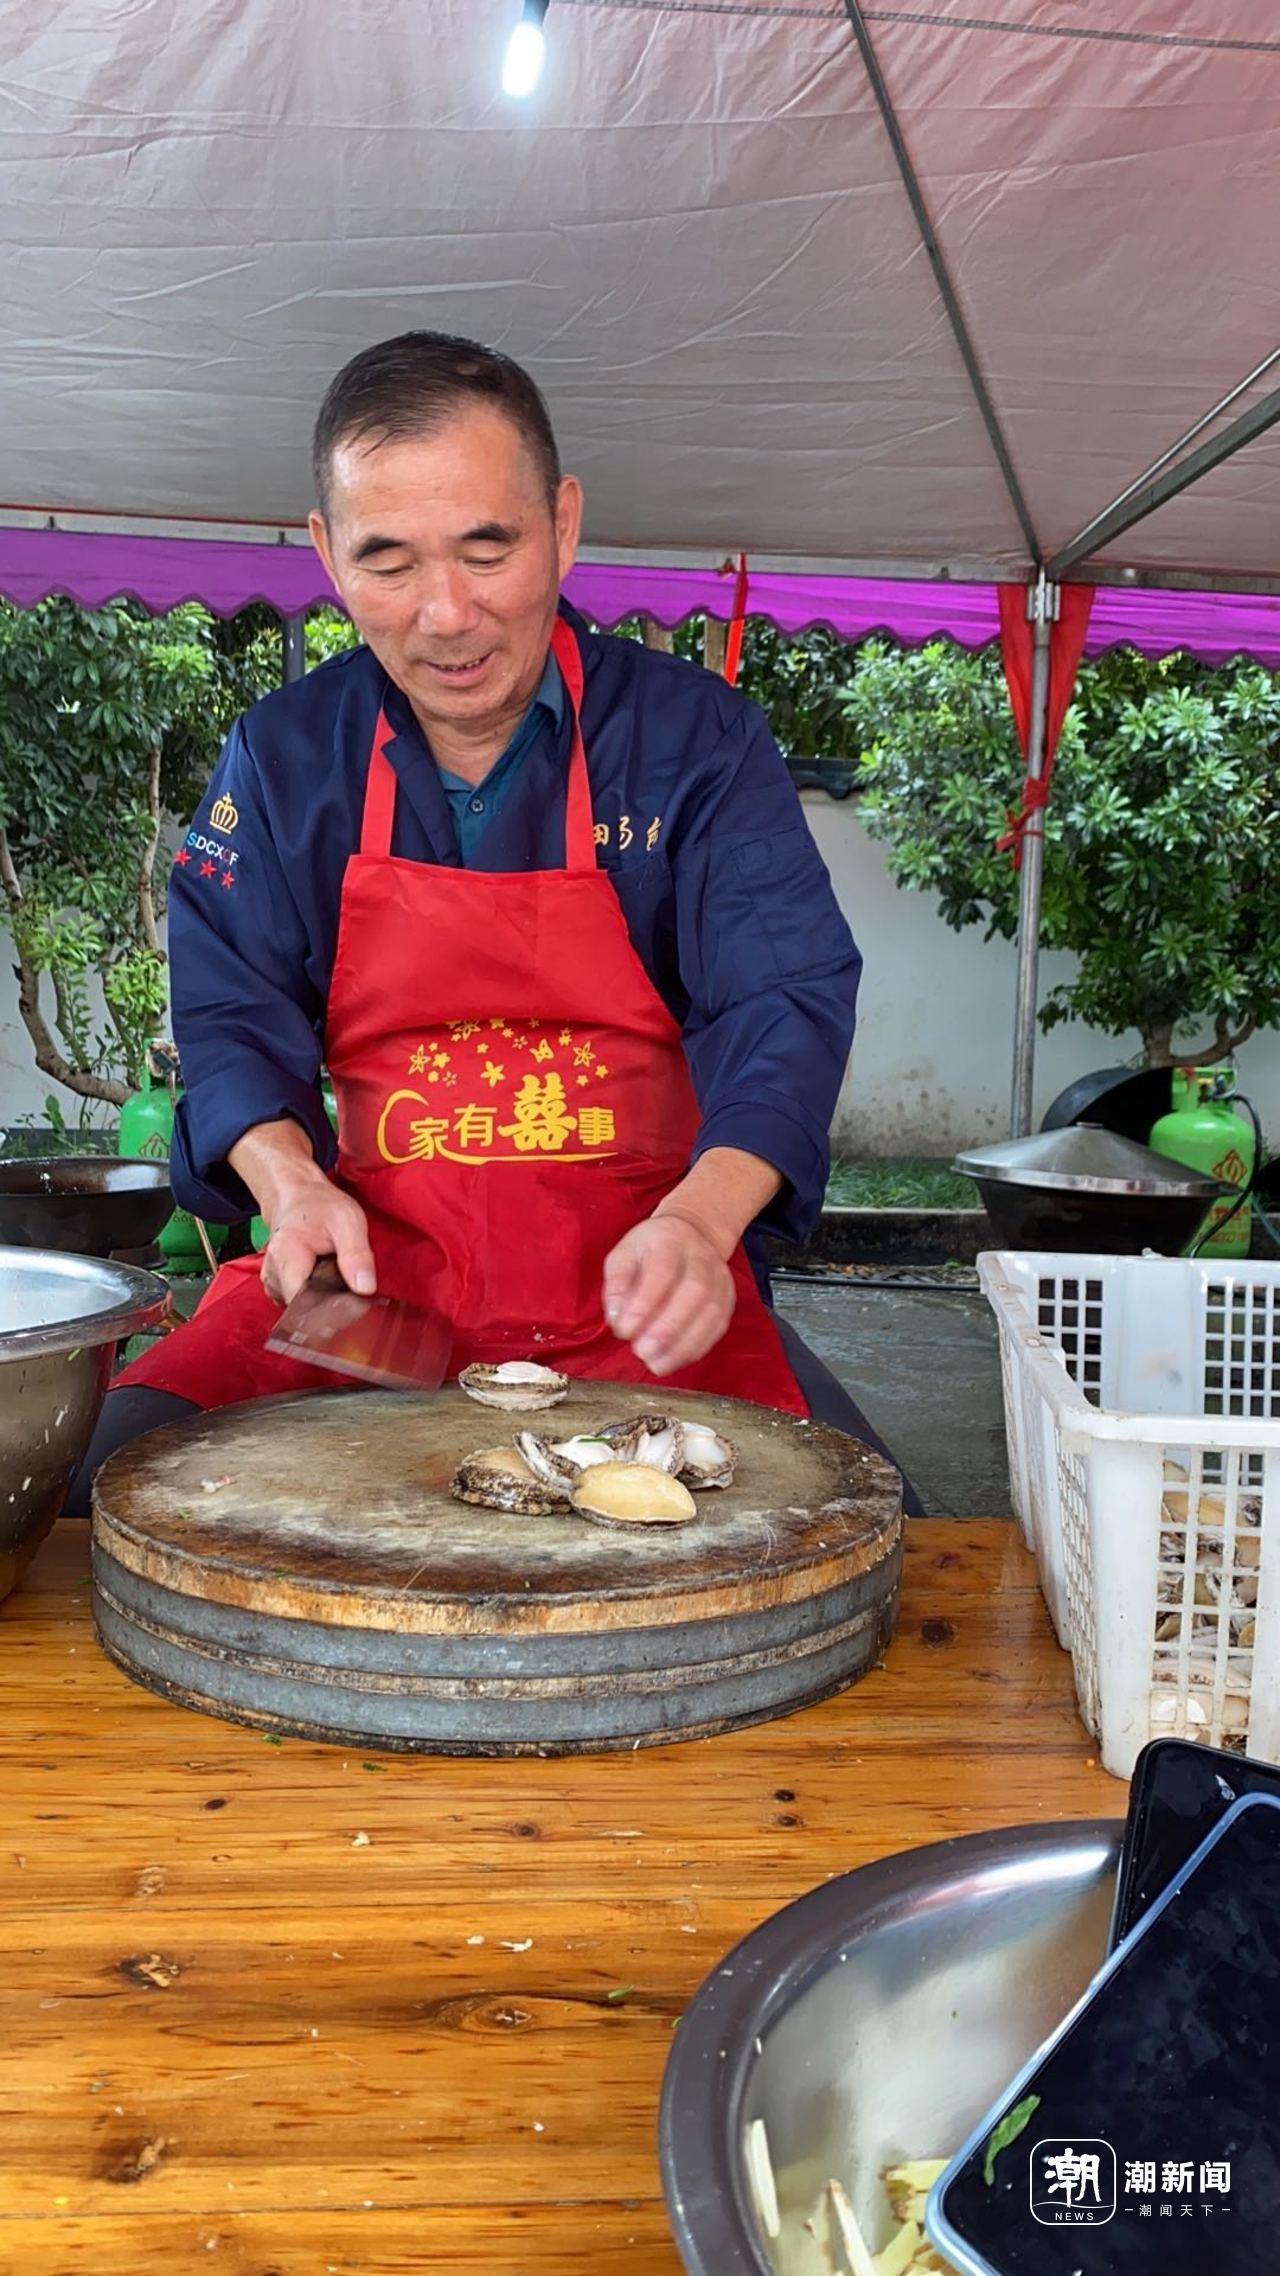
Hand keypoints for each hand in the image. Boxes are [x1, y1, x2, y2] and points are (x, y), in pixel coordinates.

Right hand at [259, 1176, 376, 1307]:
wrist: (298, 1197)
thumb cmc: (321, 1206)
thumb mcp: (347, 1220)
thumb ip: (356, 1254)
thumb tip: (366, 1288)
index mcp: (285, 1256)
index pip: (302, 1304)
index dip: (329, 1311)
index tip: (353, 1307)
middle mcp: (273, 1274)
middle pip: (304, 1309)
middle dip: (331, 1306)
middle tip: (351, 1287)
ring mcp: (273, 1283)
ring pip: (303, 1309)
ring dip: (324, 1301)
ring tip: (336, 1276)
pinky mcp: (278, 1287)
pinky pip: (300, 1304)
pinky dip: (316, 1297)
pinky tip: (326, 1280)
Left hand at [603, 1211, 735, 1376]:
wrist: (691, 1236)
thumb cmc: (650, 1250)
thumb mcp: (623, 1255)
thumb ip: (617, 1286)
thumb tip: (617, 1320)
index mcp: (670, 1240)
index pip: (661, 1272)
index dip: (644, 1305)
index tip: (624, 1331)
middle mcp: (701, 1257)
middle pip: (694, 1291)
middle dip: (667, 1328)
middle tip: (642, 1352)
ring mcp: (720, 1278)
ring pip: (710, 1313)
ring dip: (683, 1345)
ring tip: (656, 1363)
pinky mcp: (727, 1300)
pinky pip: (717, 1328)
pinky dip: (696, 1348)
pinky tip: (674, 1360)